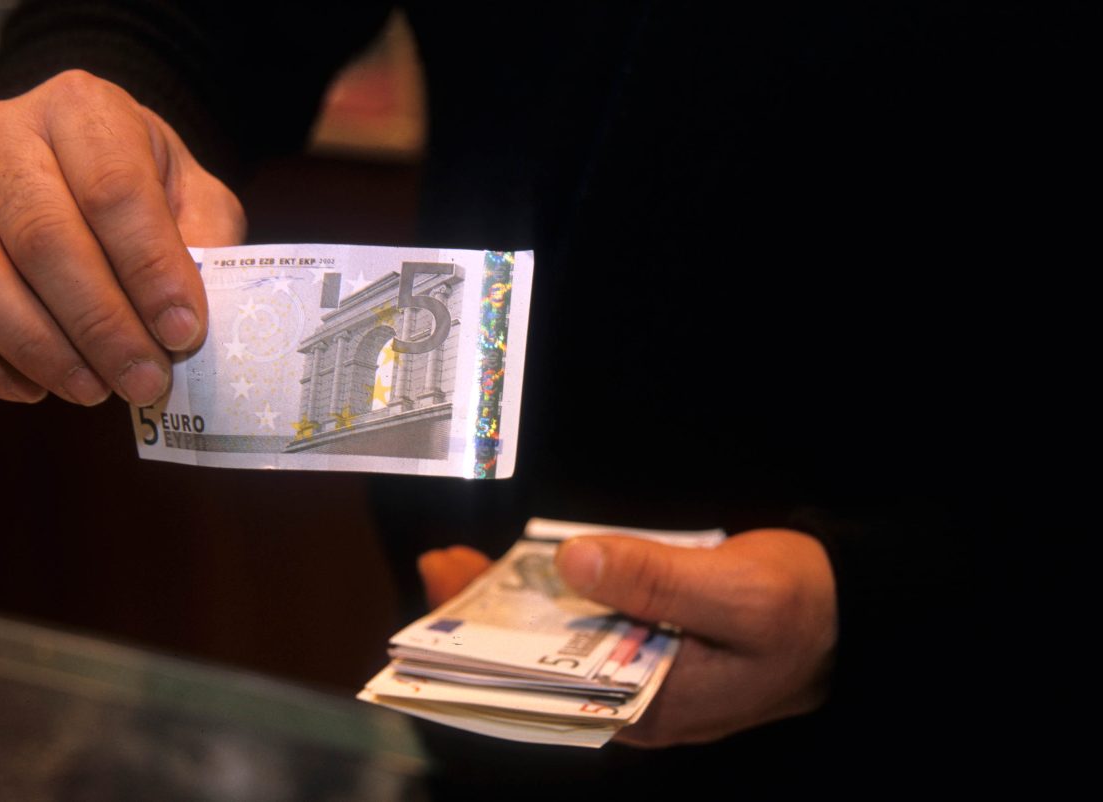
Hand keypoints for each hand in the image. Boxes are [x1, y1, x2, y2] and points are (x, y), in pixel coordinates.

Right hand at [0, 70, 244, 405]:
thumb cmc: (144, 186)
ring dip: (39, 349)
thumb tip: (188, 321)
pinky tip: (33, 388)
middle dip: (100, 324)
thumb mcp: (195, 196)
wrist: (77, 163)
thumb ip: (204, 243)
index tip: (184, 332)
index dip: (150, 270)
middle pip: (41, 238)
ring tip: (95, 390)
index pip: (112, 190)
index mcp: (81, 109)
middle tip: (144, 380)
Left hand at [418, 528, 836, 747]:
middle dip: (486, 625)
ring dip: (513, 607)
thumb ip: (658, 581)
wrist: (848, 606)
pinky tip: (523, 569)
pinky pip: (588, 621)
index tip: (442, 622)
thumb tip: (574, 563)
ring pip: (561, 643)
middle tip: (442, 571)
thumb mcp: (738, 593)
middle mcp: (638, 698)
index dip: (491, 660)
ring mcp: (642, 669)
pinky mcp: (649, 640)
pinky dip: (554, 593)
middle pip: (544, 668)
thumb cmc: (803, 608)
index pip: (552, 693)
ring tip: (463, 568)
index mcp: (655, 706)